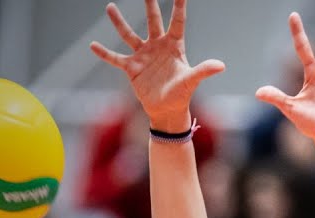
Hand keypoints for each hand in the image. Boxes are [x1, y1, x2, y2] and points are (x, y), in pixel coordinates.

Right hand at [90, 0, 224, 131]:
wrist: (167, 110)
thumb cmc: (182, 95)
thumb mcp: (191, 81)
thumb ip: (203, 70)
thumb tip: (221, 65)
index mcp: (174, 46)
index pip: (177, 21)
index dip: (179, 5)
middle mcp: (157, 46)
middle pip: (153, 21)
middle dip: (149, 5)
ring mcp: (143, 56)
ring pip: (129, 35)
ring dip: (119, 22)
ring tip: (110, 7)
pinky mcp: (132, 68)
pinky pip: (115, 59)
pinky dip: (104, 53)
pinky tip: (92, 45)